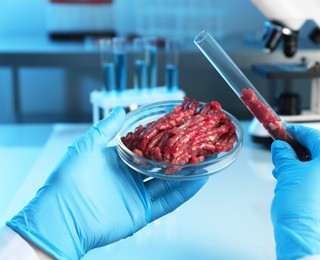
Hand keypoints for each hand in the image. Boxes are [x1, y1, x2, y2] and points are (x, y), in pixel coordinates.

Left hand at [7, 107, 207, 258]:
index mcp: (116, 161)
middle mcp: (129, 177)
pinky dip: (184, 191)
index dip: (161, 138)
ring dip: (187, 173)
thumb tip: (119, 110)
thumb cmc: (67, 181)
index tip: (177, 129)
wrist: (62, 218)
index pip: (145, 146)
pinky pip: (168, 201)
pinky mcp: (142, 212)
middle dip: (178, 155)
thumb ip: (104, 129)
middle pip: (160, 164)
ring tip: (205, 160)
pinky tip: (198, 180)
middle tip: (196, 144)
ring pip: (168, 182)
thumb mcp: (85, 147)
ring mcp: (137, 195)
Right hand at [271, 125, 319, 258]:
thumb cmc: (302, 209)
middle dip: (299, 155)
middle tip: (282, 158)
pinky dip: (314, 185)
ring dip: (305, 171)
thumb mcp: (286, 173)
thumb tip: (281, 148)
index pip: (315, 136)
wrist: (309, 241)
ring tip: (286, 178)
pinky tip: (299, 192)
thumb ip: (283, 155)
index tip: (285, 132)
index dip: (296, 132)